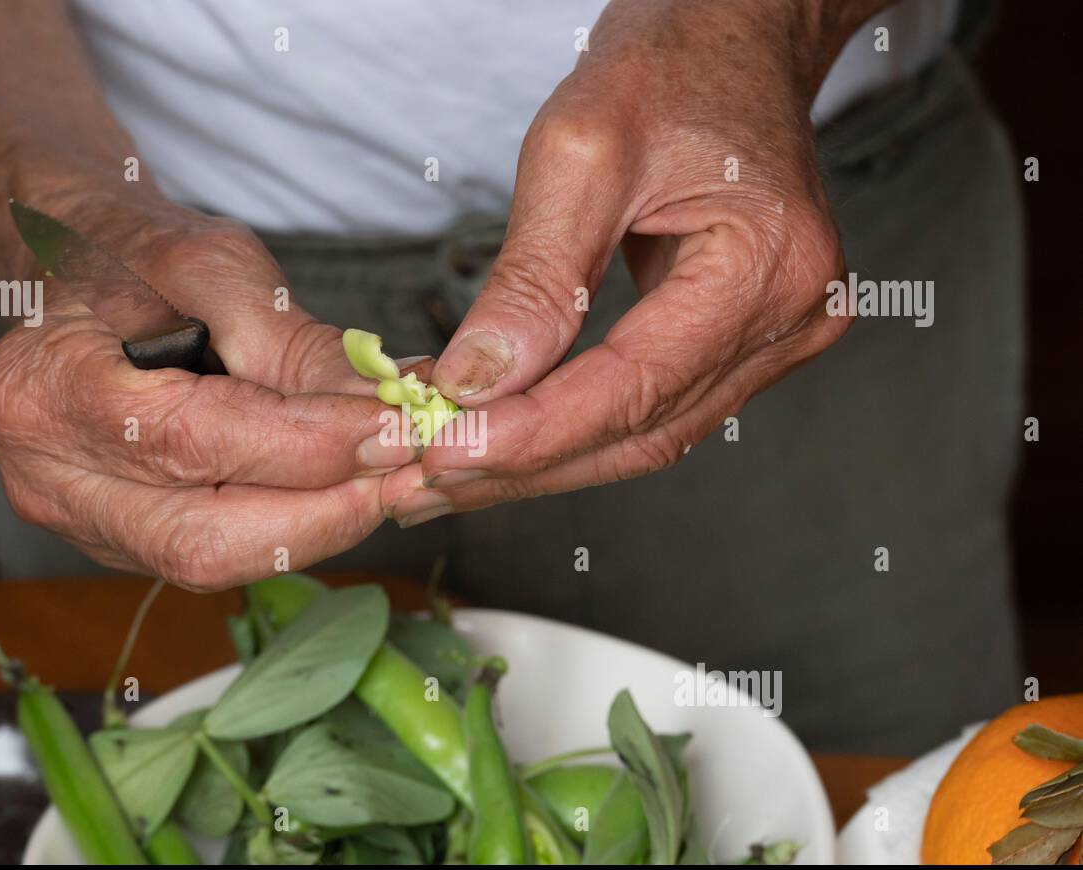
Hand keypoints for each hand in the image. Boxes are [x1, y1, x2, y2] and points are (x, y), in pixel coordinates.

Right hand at [0, 198, 416, 587]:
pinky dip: (285, 528)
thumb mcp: (219, 269)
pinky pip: (211, 554)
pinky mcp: (116, 541)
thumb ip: (297, 349)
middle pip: (201, 538)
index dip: (307, 448)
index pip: (192, 442)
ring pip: (213, 562)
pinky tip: (336, 490)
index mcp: (47, 387)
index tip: (396, 431)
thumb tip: (385, 420)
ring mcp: (76, 520)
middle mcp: (45, 474)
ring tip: (383, 479)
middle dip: (322, 513)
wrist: (74, 276)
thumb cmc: (137, 259)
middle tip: (407, 475)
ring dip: (314, 527)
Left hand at [388, 0, 860, 524]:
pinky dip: (570, 430)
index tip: (440, 453)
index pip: (636, 387)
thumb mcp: (582, 150)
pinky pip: (651, 409)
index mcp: (769, 266)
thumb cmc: (671, 65)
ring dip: (539, 463)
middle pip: (640, 433)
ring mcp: (777, 338)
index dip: (533, 434)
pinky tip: (500, 442)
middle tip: (418, 484)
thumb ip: (534, 277)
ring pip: (643, 436)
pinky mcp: (745, 343)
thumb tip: (477, 385)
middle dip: (522, 465)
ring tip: (441, 477)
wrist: (734, 36)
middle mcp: (791, 319)